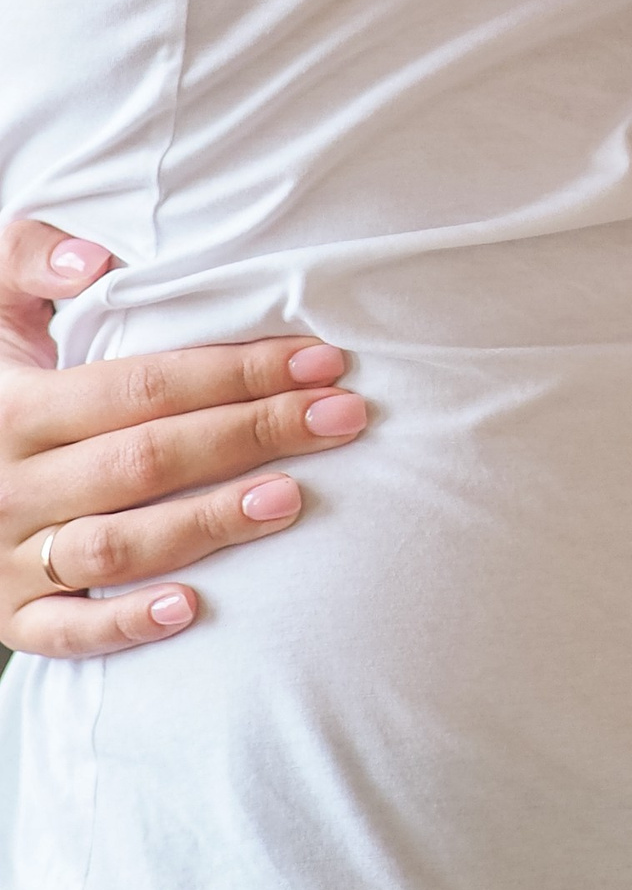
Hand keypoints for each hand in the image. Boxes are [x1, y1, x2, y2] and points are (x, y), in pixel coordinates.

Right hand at [0, 216, 369, 656]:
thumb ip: (31, 257)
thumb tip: (97, 260)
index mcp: (16, 407)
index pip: (143, 388)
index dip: (237, 372)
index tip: (321, 362)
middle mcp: (10, 486)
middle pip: (148, 461)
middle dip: (254, 435)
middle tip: (341, 418)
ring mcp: (7, 558)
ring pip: (117, 548)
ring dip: (208, 523)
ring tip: (291, 497)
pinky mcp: (9, 617)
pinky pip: (66, 632)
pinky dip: (126, 625)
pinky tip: (193, 608)